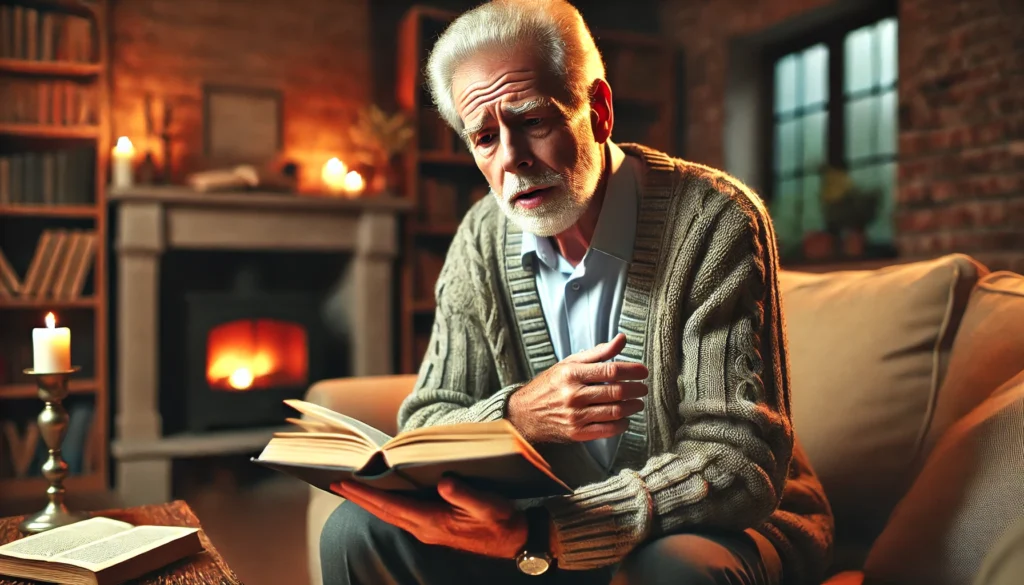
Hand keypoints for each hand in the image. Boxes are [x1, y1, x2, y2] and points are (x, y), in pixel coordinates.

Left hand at [332, 477, 527, 557]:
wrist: (514, 541)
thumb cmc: (502, 522)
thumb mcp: (488, 506)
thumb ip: (465, 494)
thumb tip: (444, 482)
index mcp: (433, 522)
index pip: (391, 506)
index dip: (366, 494)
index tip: (345, 483)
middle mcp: (425, 528)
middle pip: (384, 511)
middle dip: (359, 498)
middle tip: (336, 483)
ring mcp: (428, 529)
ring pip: (390, 514)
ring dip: (370, 501)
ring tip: (351, 488)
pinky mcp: (434, 527)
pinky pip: (401, 514)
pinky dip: (386, 504)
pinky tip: (382, 496)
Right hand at [507, 333, 648, 443]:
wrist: (524, 414)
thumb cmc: (550, 385)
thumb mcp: (569, 363)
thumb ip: (598, 353)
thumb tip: (622, 339)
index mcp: (571, 373)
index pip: (611, 370)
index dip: (632, 370)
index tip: (643, 371)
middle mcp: (573, 394)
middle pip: (616, 391)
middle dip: (636, 390)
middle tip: (643, 388)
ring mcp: (575, 415)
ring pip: (615, 411)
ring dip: (632, 407)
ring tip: (637, 403)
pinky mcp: (577, 433)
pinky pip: (607, 430)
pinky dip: (622, 425)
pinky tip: (625, 419)